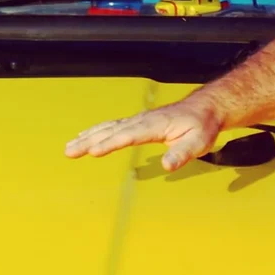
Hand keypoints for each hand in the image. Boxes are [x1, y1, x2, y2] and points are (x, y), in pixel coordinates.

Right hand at [64, 92, 226, 171]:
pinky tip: (85, 136)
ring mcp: (138, 120)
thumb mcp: (199, 142)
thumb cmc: (202, 126)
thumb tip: (167, 165)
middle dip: (89, 141)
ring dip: (87, 137)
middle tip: (69, 151)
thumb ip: (182, 153)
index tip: (93, 151)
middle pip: (111, 131)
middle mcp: (142, 120)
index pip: (128, 135)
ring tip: (69, 147)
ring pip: (107, 128)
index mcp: (154, 125)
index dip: (110, 143)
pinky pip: (111, 126)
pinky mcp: (137, 122)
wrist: (206, 108)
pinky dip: (95, 131)